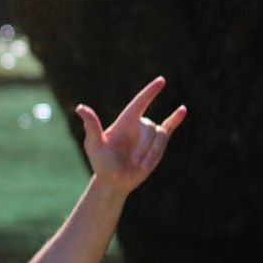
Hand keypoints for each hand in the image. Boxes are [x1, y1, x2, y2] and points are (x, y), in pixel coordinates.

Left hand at [77, 76, 186, 193]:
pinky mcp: (156, 145)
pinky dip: (175, 119)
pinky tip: (182, 109)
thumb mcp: (94, 145)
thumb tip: (80, 107)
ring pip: (160, 137)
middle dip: (144, 147)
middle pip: (149, 128)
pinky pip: (169, 129)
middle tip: (134, 161)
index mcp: (124, 122)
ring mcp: (148, 135)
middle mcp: (137, 126)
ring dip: (152, 153)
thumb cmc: (101, 164)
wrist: (114, 182)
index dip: (150, 92)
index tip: (161, 80)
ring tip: (141, 166)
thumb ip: (91, 126)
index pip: (139, 103)